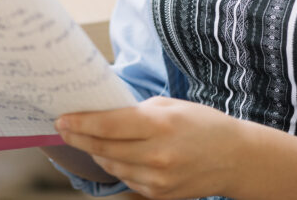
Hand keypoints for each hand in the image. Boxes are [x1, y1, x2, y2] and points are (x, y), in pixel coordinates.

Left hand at [55, 97, 244, 199]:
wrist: (234, 158)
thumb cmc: (202, 124)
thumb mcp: (170, 106)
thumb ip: (136, 111)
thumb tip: (101, 114)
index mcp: (161, 125)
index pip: (109, 126)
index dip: (81, 123)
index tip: (61, 118)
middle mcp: (158, 155)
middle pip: (104, 148)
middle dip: (79, 137)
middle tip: (64, 127)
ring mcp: (158, 179)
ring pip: (111, 165)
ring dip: (96, 151)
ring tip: (88, 138)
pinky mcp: (158, 195)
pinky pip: (126, 179)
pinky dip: (116, 165)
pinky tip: (116, 153)